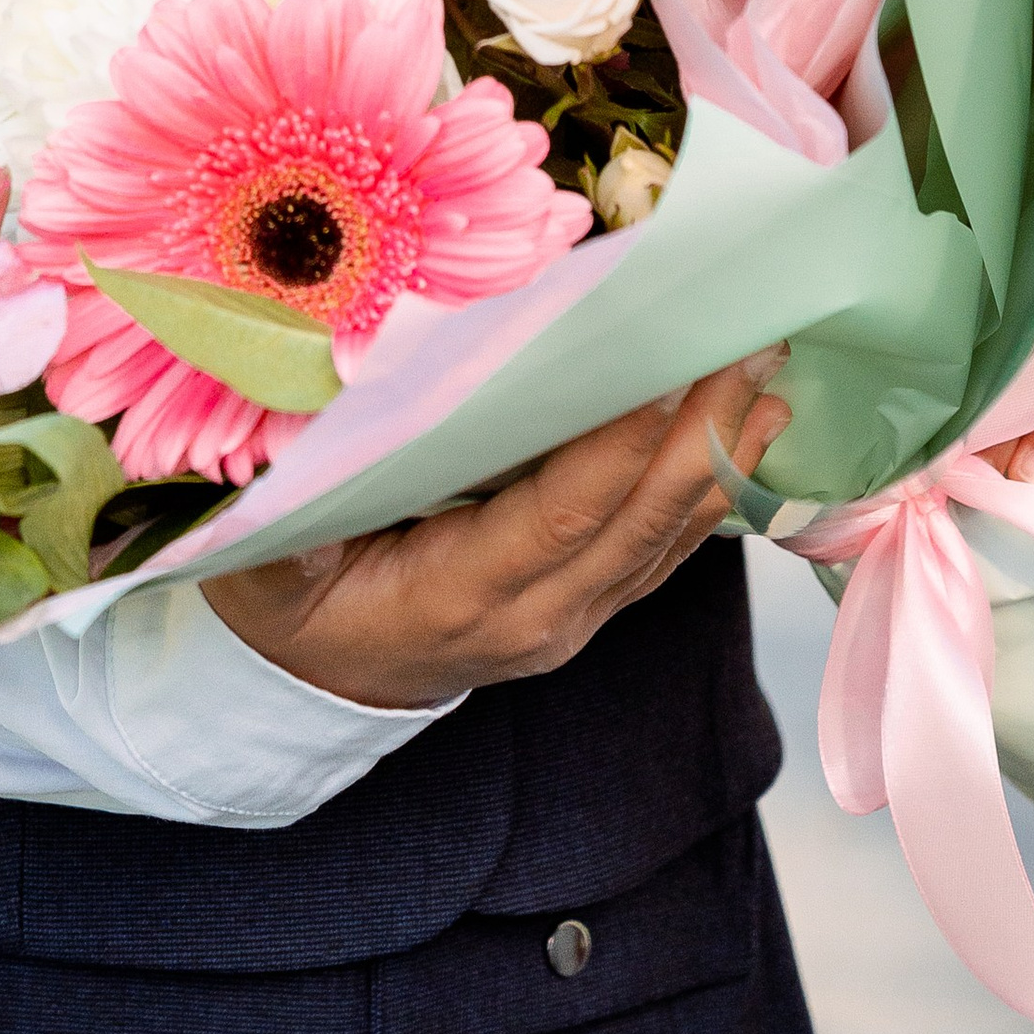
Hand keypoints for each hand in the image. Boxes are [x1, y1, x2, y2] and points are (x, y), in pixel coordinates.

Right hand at [200, 356, 791, 711]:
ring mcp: (565, 620)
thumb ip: (281, 517)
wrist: (312, 685)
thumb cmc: (283, 606)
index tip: (666, 368)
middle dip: (702, 437)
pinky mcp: (581, 606)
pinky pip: (657, 550)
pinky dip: (708, 491)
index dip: (616, 447)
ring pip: (661, 540)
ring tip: (773, 379)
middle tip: (754, 348)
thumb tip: (295, 438)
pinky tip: (748, 437)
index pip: (559, 516)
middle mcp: (531, 619)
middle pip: (635, 526)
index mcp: (457, 599)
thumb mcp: (259, 567)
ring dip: (722, 459)